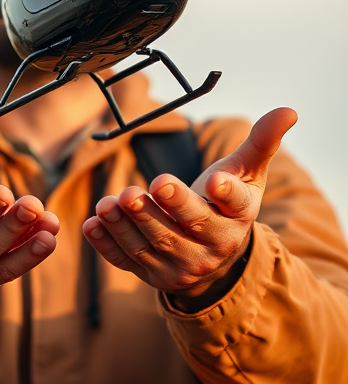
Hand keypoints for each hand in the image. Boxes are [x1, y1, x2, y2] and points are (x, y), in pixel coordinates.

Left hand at [82, 107, 296, 312]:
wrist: (213, 250)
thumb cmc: (227, 200)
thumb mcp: (247, 172)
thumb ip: (261, 141)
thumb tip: (289, 110)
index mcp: (237, 218)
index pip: (234, 205)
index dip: (226, 192)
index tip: (214, 179)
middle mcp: (211, 247)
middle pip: (185, 229)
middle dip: (162, 209)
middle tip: (144, 187)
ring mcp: (180, 265)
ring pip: (151, 246)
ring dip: (128, 224)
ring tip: (110, 201)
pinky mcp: (151, 273)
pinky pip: (127, 261)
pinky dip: (108, 245)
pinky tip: (93, 223)